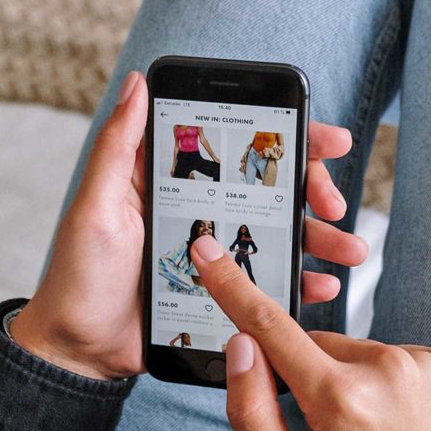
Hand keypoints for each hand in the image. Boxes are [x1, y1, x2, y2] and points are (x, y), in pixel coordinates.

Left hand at [11, 69, 366, 379]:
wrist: (81, 348)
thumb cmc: (81, 274)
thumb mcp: (97, 206)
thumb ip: (118, 148)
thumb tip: (137, 82)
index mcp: (175, 184)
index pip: (237, 148)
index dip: (285, 138)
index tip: (325, 138)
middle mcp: (203, 211)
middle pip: (270, 188)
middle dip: (313, 190)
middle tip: (334, 204)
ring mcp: (217, 253)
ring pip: (279, 234)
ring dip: (320, 238)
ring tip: (350, 249)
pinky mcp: (224, 290)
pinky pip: (270, 280)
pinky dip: (300, 282)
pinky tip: (321, 286)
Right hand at [190, 240, 430, 430]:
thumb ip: (249, 410)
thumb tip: (241, 344)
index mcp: (340, 400)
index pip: (269, 327)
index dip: (232, 285)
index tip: (208, 249)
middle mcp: (388, 370)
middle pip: (315, 344)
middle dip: (307, 375)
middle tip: (327, 430)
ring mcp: (427, 364)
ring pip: (355, 349)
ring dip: (348, 378)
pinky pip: (393, 355)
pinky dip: (385, 379)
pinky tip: (397, 421)